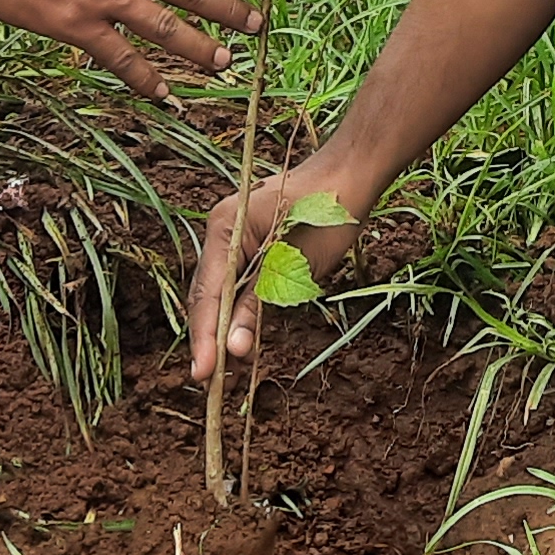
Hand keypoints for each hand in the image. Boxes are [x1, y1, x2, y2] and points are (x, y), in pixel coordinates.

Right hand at [185, 153, 365, 383]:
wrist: (352, 174)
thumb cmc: (327, 212)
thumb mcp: (294, 265)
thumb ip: (258, 304)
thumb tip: (233, 349)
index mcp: (225, 228)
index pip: (207, 292)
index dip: (204, 336)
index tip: (202, 373)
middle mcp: (221, 232)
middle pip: (207, 294)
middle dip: (208, 337)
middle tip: (208, 380)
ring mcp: (234, 238)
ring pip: (220, 292)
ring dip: (222, 328)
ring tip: (221, 370)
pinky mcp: (251, 247)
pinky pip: (237, 284)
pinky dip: (237, 311)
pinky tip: (239, 339)